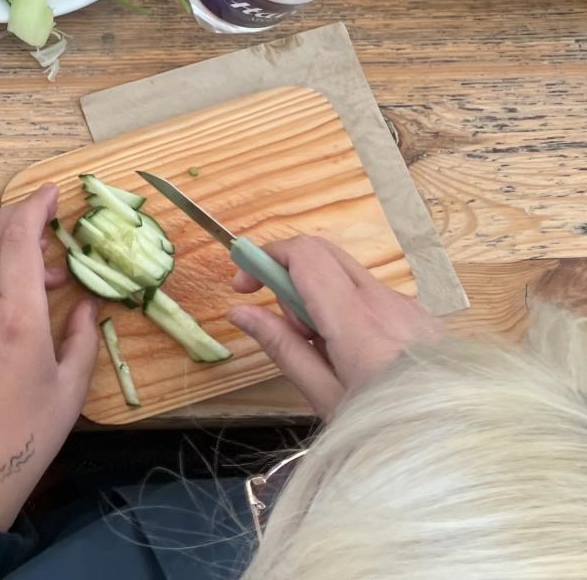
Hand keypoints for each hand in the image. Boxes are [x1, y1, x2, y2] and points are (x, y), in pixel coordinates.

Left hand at [0, 184, 95, 531]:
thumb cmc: (27, 435)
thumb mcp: (71, 389)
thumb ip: (82, 338)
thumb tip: (88, 304)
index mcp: (19, 317)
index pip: (20, 239)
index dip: (36, 206)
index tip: (54, 191)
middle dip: (18, 212)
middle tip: (47, 214)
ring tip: (35, 253)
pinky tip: (5, 278)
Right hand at [227, 234, 440, 418]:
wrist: (459, 447)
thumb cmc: (388, 430)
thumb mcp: (325, 397)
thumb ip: (282, 347)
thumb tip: (240, 311)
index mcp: (357, 321)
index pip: (305, 254)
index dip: (265, 258)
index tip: (244, 288)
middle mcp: (386, 300)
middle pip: (323, 252)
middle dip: (289, 274)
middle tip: (283, 322)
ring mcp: (409, 305)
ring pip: (347, 276)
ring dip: (320, 296)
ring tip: (325, 352)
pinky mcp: (424, 315)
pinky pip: (374, 295)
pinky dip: (350, 309)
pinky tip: (358, 355)